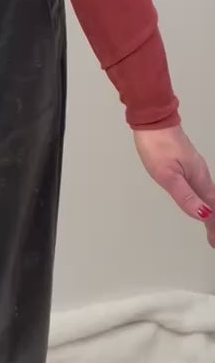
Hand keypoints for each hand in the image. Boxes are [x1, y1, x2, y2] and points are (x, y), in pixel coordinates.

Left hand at [133, 125, 214, 247]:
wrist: (153, 119)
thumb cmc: (157, 145)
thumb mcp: (167, 175)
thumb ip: (185, 196)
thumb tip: (203, 215)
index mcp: (199, 179)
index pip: (212, 209)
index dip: (213, 227)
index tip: (213, 242)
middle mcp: (201, 174)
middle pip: (213, 203)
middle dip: (214, 223)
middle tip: (213, 240)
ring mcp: (195, 167)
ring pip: (208, 194)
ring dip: (211, 212)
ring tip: (210, 226)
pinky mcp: (188, 162)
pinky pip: (202, 186)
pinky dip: (205, 199)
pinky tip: (200, 201)